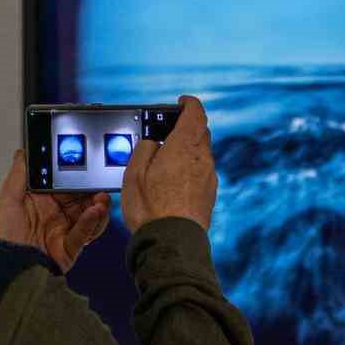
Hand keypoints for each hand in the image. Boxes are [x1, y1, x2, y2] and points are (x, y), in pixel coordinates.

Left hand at [0, 148, 110, 271]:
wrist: (1, 269)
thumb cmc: (0, 237)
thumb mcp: (6, 200)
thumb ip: (19, 175)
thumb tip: (24, 152)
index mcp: (41, 203)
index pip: (66, 185)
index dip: (78, 177)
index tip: (88, 166)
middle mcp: (54, 217)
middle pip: (82, 200)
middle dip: (93, 191)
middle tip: (101, 183)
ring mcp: (63, 233)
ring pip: (88, 217)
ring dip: (98, 206)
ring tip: (101, 198)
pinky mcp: (69, 249)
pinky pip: (83, 234)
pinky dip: (91, 222)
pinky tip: (95, 211)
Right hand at [121, 95, 217, 233]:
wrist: (171, 243)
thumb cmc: (150, 208)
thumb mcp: (134, 172)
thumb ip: (145, 148)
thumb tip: (154, 142)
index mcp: (185, 146)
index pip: (196, 113)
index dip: (189, 104)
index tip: (181, 102)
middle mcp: (203, 159)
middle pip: (200, 133)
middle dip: (185, 128)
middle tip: (167, 131)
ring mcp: (209, 177)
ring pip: (200, 154)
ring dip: (187, 151)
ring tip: (165, 161)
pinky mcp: (210, 194)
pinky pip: (201, 173)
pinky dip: (190, 169)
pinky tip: (173, 182)